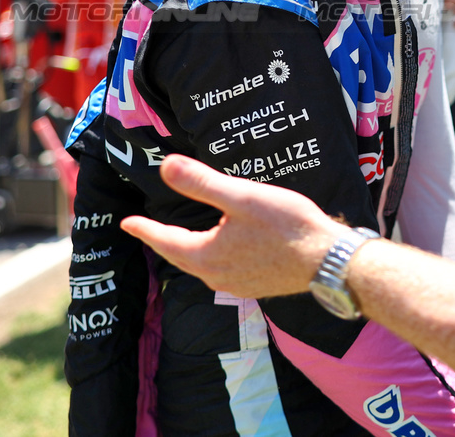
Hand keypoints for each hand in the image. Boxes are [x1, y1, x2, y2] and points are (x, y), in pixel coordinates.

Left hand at [120, 155, 344, 298]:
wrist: (327, 261)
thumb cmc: (288, 226)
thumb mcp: (241, 197)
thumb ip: (202, 183)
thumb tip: (166, 167)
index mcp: (206, 255)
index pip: (164, 240)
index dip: (144, 229)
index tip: (127, 223)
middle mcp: (216, 276)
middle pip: (181, 256)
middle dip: (163, 242)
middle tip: (148, 230)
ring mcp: (237, 285)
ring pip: (202, 266)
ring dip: (190, 252)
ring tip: (184, 240)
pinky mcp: (256, 286)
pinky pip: (223, 272)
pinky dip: (214, 259)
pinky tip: (225, 251)